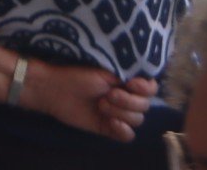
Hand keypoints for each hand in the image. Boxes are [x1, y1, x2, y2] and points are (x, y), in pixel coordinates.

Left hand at [20, 62, 154, 141]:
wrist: (56, 90)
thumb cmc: (78, 74)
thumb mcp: (104, 70)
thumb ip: (126, 76)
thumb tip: (145, 81)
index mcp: (126, 82)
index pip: (150, 88)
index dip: (145, 89)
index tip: (131, 84)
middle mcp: (126, 98)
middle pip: (144, 106)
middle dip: (127, 101)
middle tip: (107, 94)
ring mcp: (118, 114)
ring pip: (137, 120)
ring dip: (120, 112)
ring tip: (100, 105)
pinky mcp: (109, 128)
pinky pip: (128, 136)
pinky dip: (122, 130)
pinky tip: (111, 122)